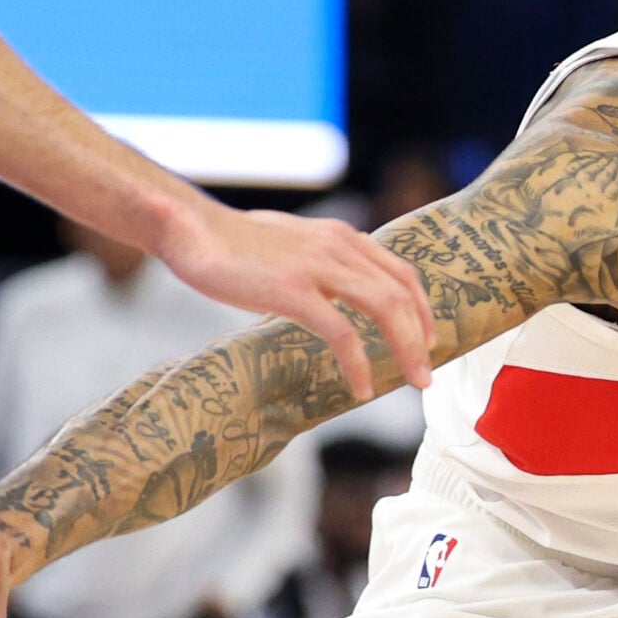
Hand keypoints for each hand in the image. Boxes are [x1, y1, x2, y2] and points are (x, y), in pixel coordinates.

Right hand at [157, 202, 433, 399]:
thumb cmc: (232, 243)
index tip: (425, 339)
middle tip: (425, 375)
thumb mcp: (290, 245)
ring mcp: (317, 267)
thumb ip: (318, 261)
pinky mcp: (293, 291)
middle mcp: (337, 247)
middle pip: (400, 293)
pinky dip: (358, 363)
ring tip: (414, 382)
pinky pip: (341, 332)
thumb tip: (331, 290)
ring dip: (406, 350)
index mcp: (340, 236)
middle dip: (421, 337)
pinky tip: (361, 388)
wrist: (192, 229)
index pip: (400, 271)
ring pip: (384, 308)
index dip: (421, 308)